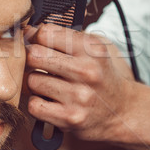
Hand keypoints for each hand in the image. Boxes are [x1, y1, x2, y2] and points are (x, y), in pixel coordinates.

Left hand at [24, 23, 136, 141]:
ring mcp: (78, 97)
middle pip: (35, 55)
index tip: (37, 43)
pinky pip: (34, 105)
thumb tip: (26, 30)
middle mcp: (87, 71)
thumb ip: (64, 36)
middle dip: (32, 59)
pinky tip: (49, 101)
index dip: (35, 37)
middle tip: (38, 64)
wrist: (122, 111)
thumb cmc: (101, 76)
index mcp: (92, 49)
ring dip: (35, 83)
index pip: (46, 33)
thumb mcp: (93, 49)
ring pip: (32, 81)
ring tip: (49, 85)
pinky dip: (37, 103)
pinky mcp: (69, 118)